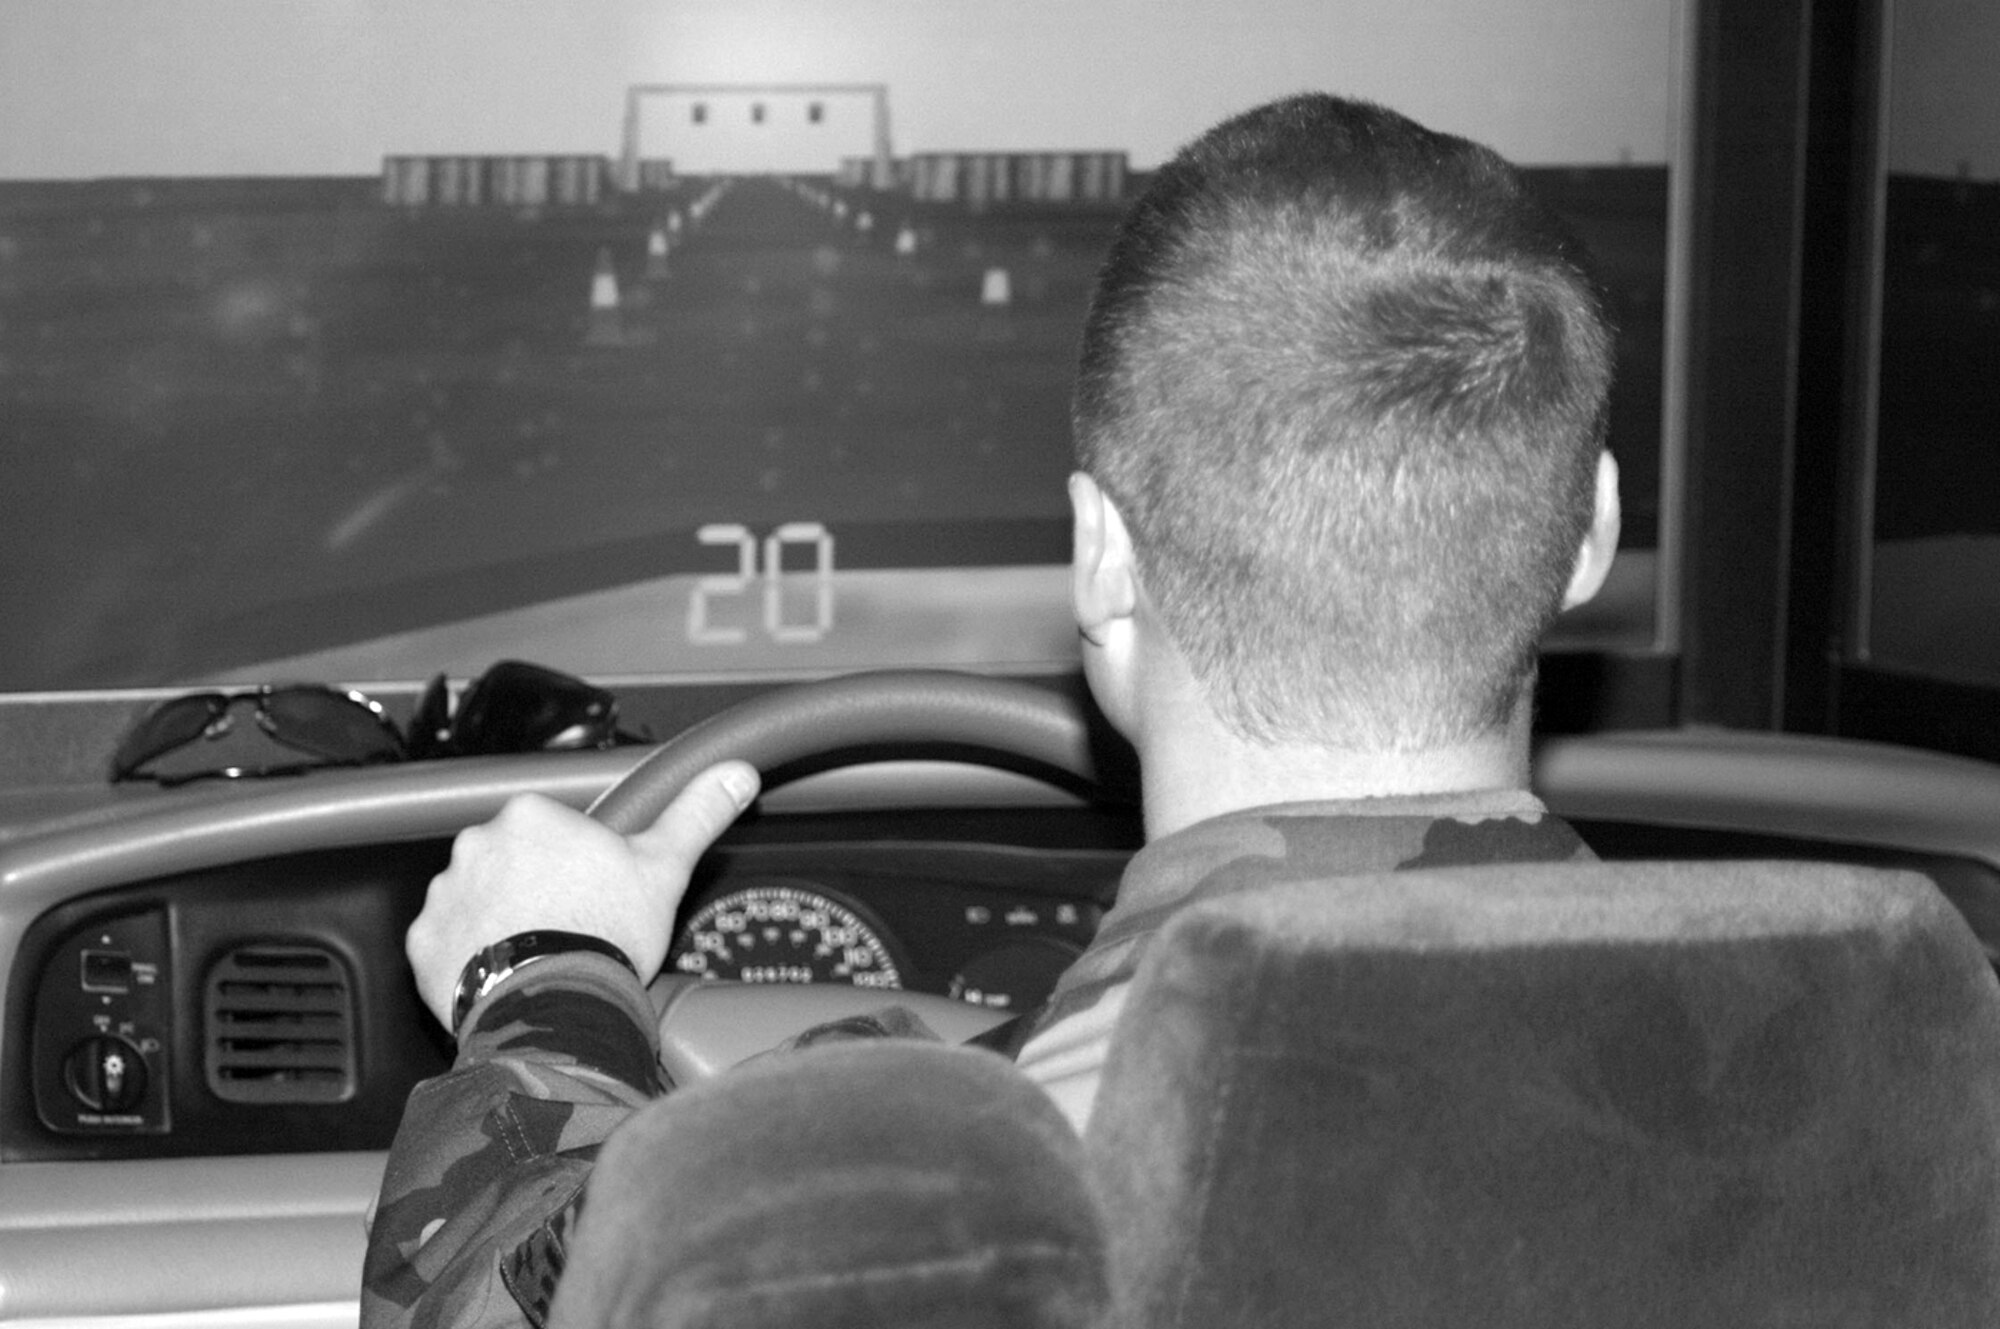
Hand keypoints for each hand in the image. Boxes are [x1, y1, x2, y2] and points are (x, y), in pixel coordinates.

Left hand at [405, 761, 759, 1029]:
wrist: (555, 1006)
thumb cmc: (607, 933)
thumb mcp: (664, 867)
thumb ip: (695, 815)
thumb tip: (736, 773)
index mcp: (532, 816)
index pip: (552, 828)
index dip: (577, 863)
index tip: (593, 892)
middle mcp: (477, 843)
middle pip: (509, 860)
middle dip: (533, 887)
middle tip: (568, 926)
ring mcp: (445, 893)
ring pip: (476, 898)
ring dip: (498, 919)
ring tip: (537, 956)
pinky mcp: (423, 941)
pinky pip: (445, 941)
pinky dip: (468, 956)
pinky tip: (505, 974)